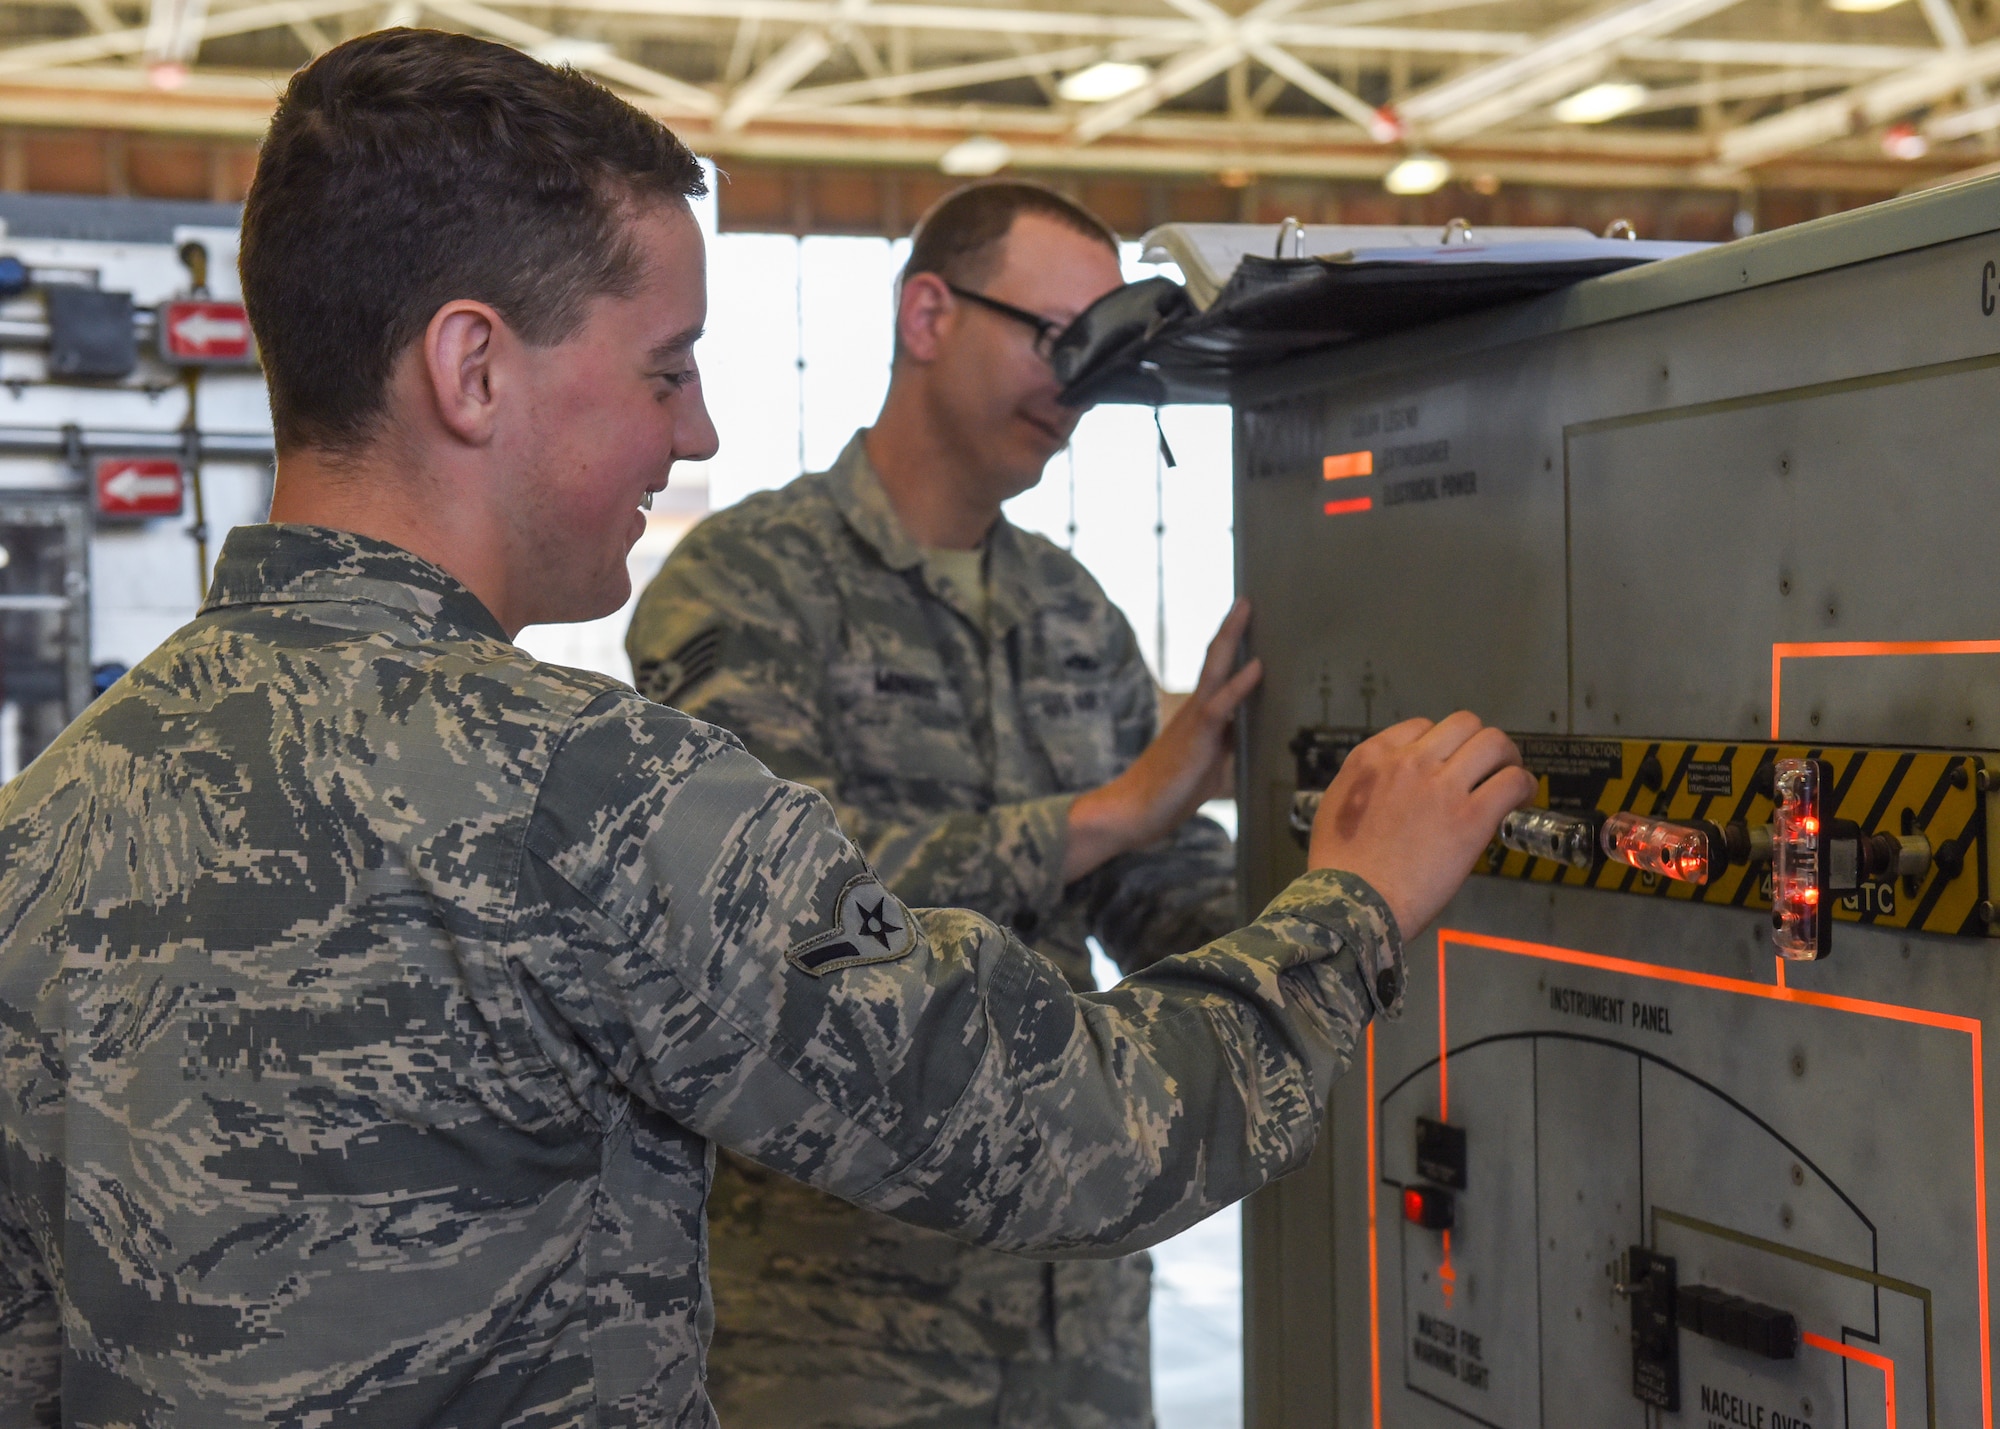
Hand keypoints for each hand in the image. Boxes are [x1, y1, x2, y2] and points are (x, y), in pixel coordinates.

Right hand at [1064, 598, 1262, 882]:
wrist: (1133, 812)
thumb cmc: (1170, 794)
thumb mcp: (1211, 769)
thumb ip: (1233, 751)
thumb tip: (1262, 744)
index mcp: (1201, 716)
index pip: (1219, 672)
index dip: (1232, 645)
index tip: (1248, 620)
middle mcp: (1196, 709)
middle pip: (1215, 658)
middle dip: (1232, 628)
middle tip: (1247, 598)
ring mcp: (1194, 719)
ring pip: (1214, 668)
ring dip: (1232, 638)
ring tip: (1246, 609)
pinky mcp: (1197, 736)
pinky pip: (1221, 705)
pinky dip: (1240, 684)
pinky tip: (1257, 666)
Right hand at [1308, 713, 1535, 939]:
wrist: (1352, 900)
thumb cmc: (1339, 864)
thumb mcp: (1338, 803)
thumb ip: (1367, 782)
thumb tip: (1392, 785)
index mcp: (1373, 757)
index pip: (1421, 727)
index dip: (1441, 745)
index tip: (1448, 765)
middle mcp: (1409, 761)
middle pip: (1463, 724)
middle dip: (1478, 743)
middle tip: (1486, 766)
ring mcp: (1442, 786)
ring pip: (1493, 743)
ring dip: (1506, 758)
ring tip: (1508, 779)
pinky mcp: (1471, 817)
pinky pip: (1511, 782)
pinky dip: (1522, 787)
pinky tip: (1519, 800)